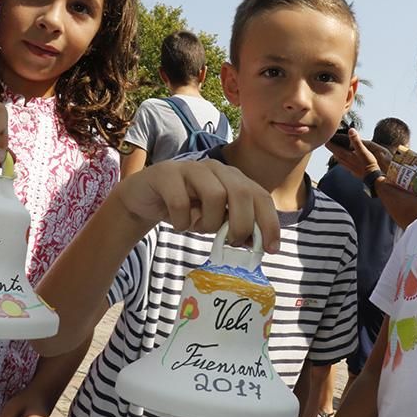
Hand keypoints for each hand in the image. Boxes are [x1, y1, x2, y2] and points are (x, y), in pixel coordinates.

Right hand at [117, 158, 281, 252]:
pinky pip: (181, 203)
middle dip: (241, 224)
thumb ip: (236, 227)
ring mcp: (191, 168)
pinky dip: (182, 222)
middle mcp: (216, 168)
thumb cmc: (186, 210)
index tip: (271, 249)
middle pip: (242, 192)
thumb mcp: (215, 221)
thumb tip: (260, 244)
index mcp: (233, 178)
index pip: (260, 196)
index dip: (269, 222)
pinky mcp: (167, 174)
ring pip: (215, 195)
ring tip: (197, 227)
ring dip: (208, 222)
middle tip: (231, 243)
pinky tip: (178, 223)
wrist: (144, 198)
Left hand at [326, 129, 388, 177]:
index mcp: (345, 155)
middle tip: (330, 139)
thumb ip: (356, 140)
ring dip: (336, 151)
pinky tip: (345, 156)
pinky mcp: (350, 169)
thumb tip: (351, 130)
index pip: (332, 147)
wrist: (372, 177)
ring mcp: (347, 166)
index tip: (327, 135)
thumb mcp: (363, 150)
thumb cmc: (368, 163)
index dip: (329, 141)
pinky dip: (341, 157)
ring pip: (337, 157)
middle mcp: (344, 161)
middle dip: (331, 145)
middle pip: (334, 152)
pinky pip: (342, 161)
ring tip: (336, 146)